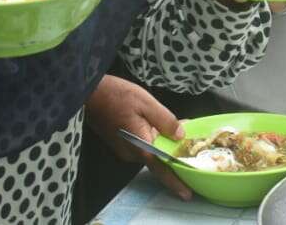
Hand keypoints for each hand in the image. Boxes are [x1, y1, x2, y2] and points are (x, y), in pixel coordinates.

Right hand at [85, 75, 191, 200]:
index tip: (186, 193)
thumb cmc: (117, 96)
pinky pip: (144, 146)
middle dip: (175, 155)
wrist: (91, 94)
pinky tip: (165, 127)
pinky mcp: (123, 144)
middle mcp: (132, 153)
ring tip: (184, 128)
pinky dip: (156, 140)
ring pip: (152, 152)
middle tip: (195, 145)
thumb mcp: (146, 103)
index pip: (161, 168)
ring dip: (166, 145)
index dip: (174, 181)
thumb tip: (181, 136)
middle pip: (159, 160)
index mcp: (139, 145)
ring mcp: (126, 150)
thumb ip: (165, 120)